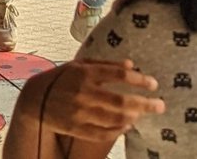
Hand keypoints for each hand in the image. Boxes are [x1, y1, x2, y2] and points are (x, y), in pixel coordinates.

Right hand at [32, 60, 164, 141]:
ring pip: (114, 119)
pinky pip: (102, 133)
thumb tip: (131, 64)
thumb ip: (105, 64)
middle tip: (161, 106)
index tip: (154, 84)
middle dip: (144, 104)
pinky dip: (117, 131)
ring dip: (132, 118)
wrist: (35, 99)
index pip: (118, 75)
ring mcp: (80, 112)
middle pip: (120, 101)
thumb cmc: (62, 78)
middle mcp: (83, 92)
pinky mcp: (76, 128)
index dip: (139, 80)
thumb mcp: (80, 65)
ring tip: (142, 115)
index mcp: (85, 73)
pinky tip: (127, 126)